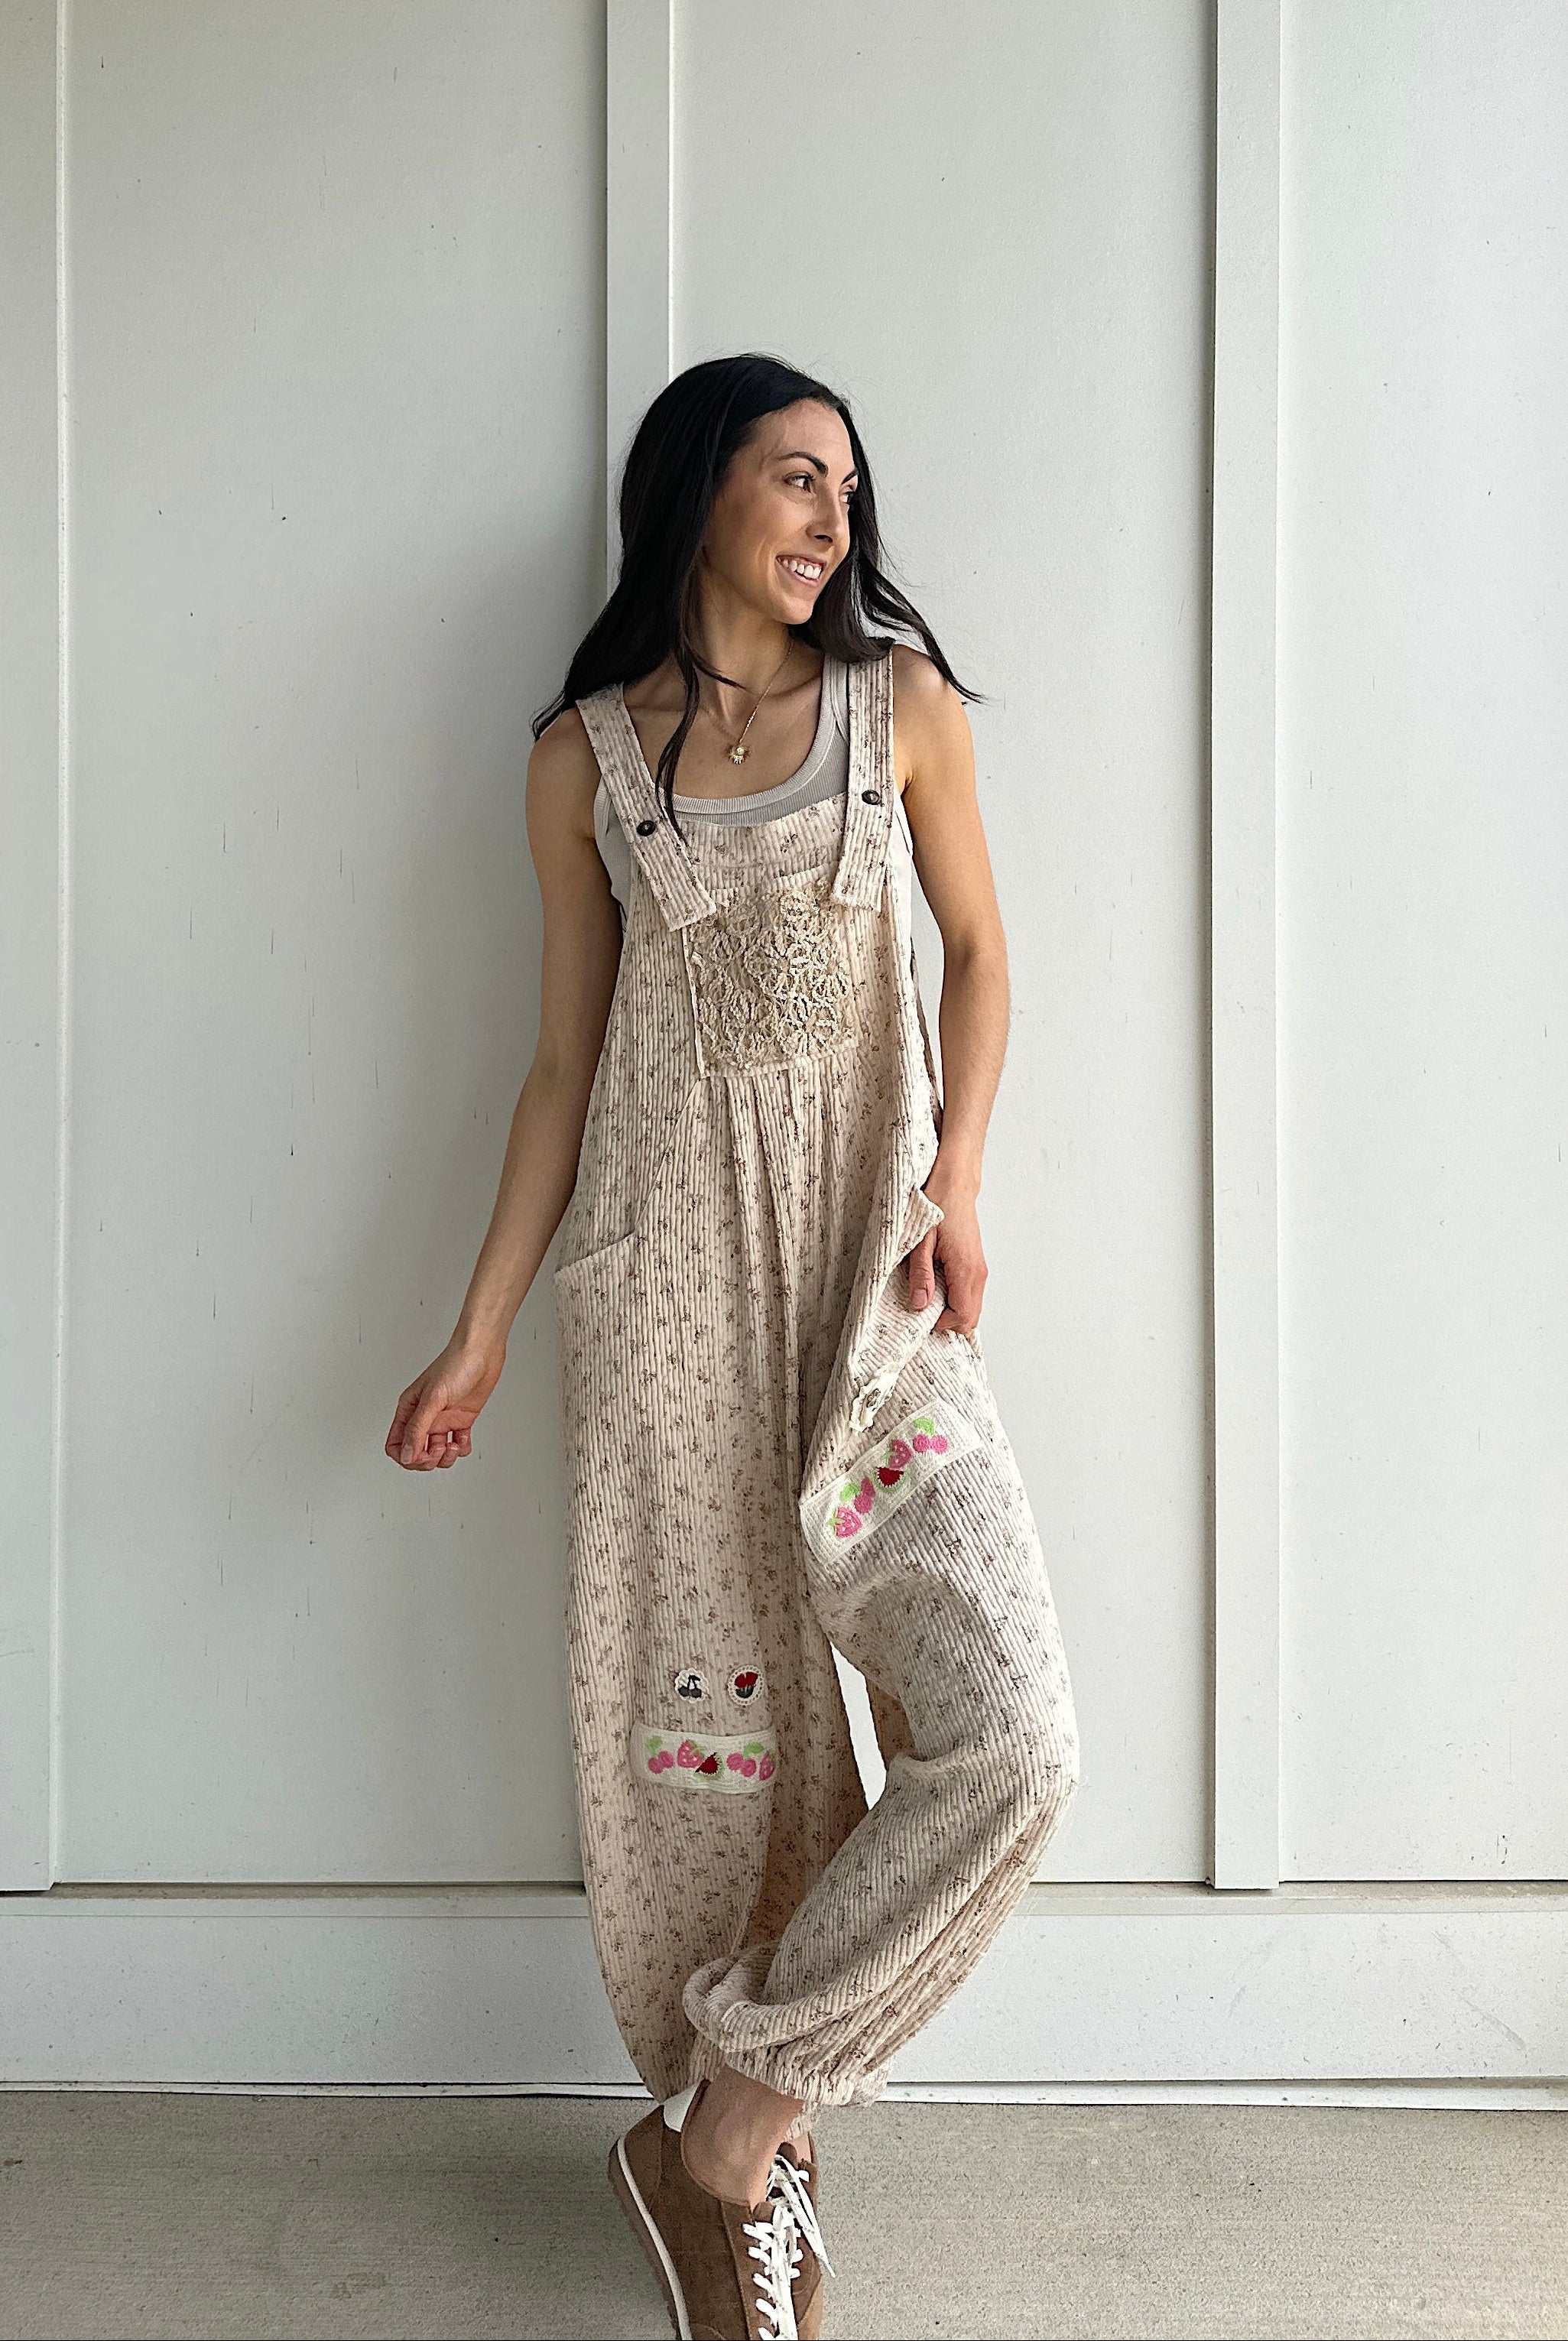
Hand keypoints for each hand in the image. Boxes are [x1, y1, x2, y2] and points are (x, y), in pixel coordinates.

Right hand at [385, 1335, 504, 1470]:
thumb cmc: (455, 1365)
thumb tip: (407, 1454)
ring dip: (446, 1456)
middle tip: (440, 1449)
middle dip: (427, 1460)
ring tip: (454, 1443)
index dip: (406, 1456)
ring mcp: (443, 1420)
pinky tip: (464, 1436)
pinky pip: (458, 1445)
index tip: (422, 1455)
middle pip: (416, 1454)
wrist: (482, 1353)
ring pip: (437, 1453)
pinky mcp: (461, 1420)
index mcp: (409, 1410)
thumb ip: (418, 1428)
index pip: (396, 1445)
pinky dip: (462, 1447)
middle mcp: (424, 1417)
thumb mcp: (433, 1399)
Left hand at [904, 1157, 986, 1335]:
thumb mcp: (920, 1242)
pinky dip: (955, 1301)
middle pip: (971, 1320)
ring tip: (928, 1296)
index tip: (920, 1314)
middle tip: (923, 1309)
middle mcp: (978, 1274)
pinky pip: (970, 1296)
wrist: (955, 1185)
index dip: (940, 1324)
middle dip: (947, 1322)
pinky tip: (936, 1286)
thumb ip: (920, 1275)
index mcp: (965, 1270)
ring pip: (972, 1309)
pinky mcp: (976, 1266)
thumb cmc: (937, 1206)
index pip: (962, 1317)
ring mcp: (979, 1271)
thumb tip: (920, 1305)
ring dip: (951, 1311)